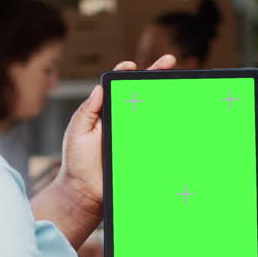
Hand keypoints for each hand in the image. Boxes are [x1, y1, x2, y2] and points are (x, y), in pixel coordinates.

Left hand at [56, 55, 176, 211]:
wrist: (85, 194)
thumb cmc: (77, 162)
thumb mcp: (77, 132)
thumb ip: (87, 111)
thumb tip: (98, 88)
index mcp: (105, 112)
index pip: (118, 87)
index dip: (126, 73)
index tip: (132, 65)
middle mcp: (123, 120)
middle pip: (142, 94)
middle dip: (156, 76)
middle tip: (170, 62)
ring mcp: (135, 135)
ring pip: (154, 113)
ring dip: (167, 98)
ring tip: (178, 84)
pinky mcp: (143, 151)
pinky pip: (158, 138)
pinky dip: (170, 129)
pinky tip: (180, 118)